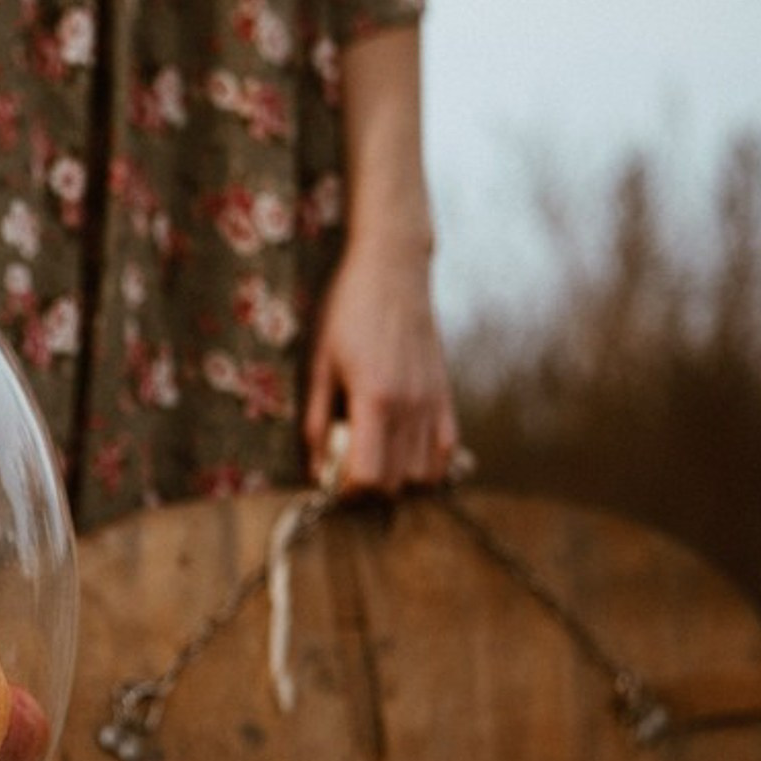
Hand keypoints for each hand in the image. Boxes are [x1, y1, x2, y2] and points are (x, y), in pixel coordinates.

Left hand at [302, 234, 459, 495]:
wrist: (393, 268)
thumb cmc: (347, 311)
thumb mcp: (319, 365)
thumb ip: (317, 423)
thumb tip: (314, 473)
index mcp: (375, 400)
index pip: (368, 477)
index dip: (345, 492)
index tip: (329, 484)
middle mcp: (410, 407)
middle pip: (395, 484)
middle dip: (367, 492)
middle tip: (344, 475)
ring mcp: (433, 402)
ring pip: (423, 475)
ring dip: (396, 481)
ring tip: (372, 462)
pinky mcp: (445, 395)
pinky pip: (446, 451)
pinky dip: (427, 466)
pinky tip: (403, 456)